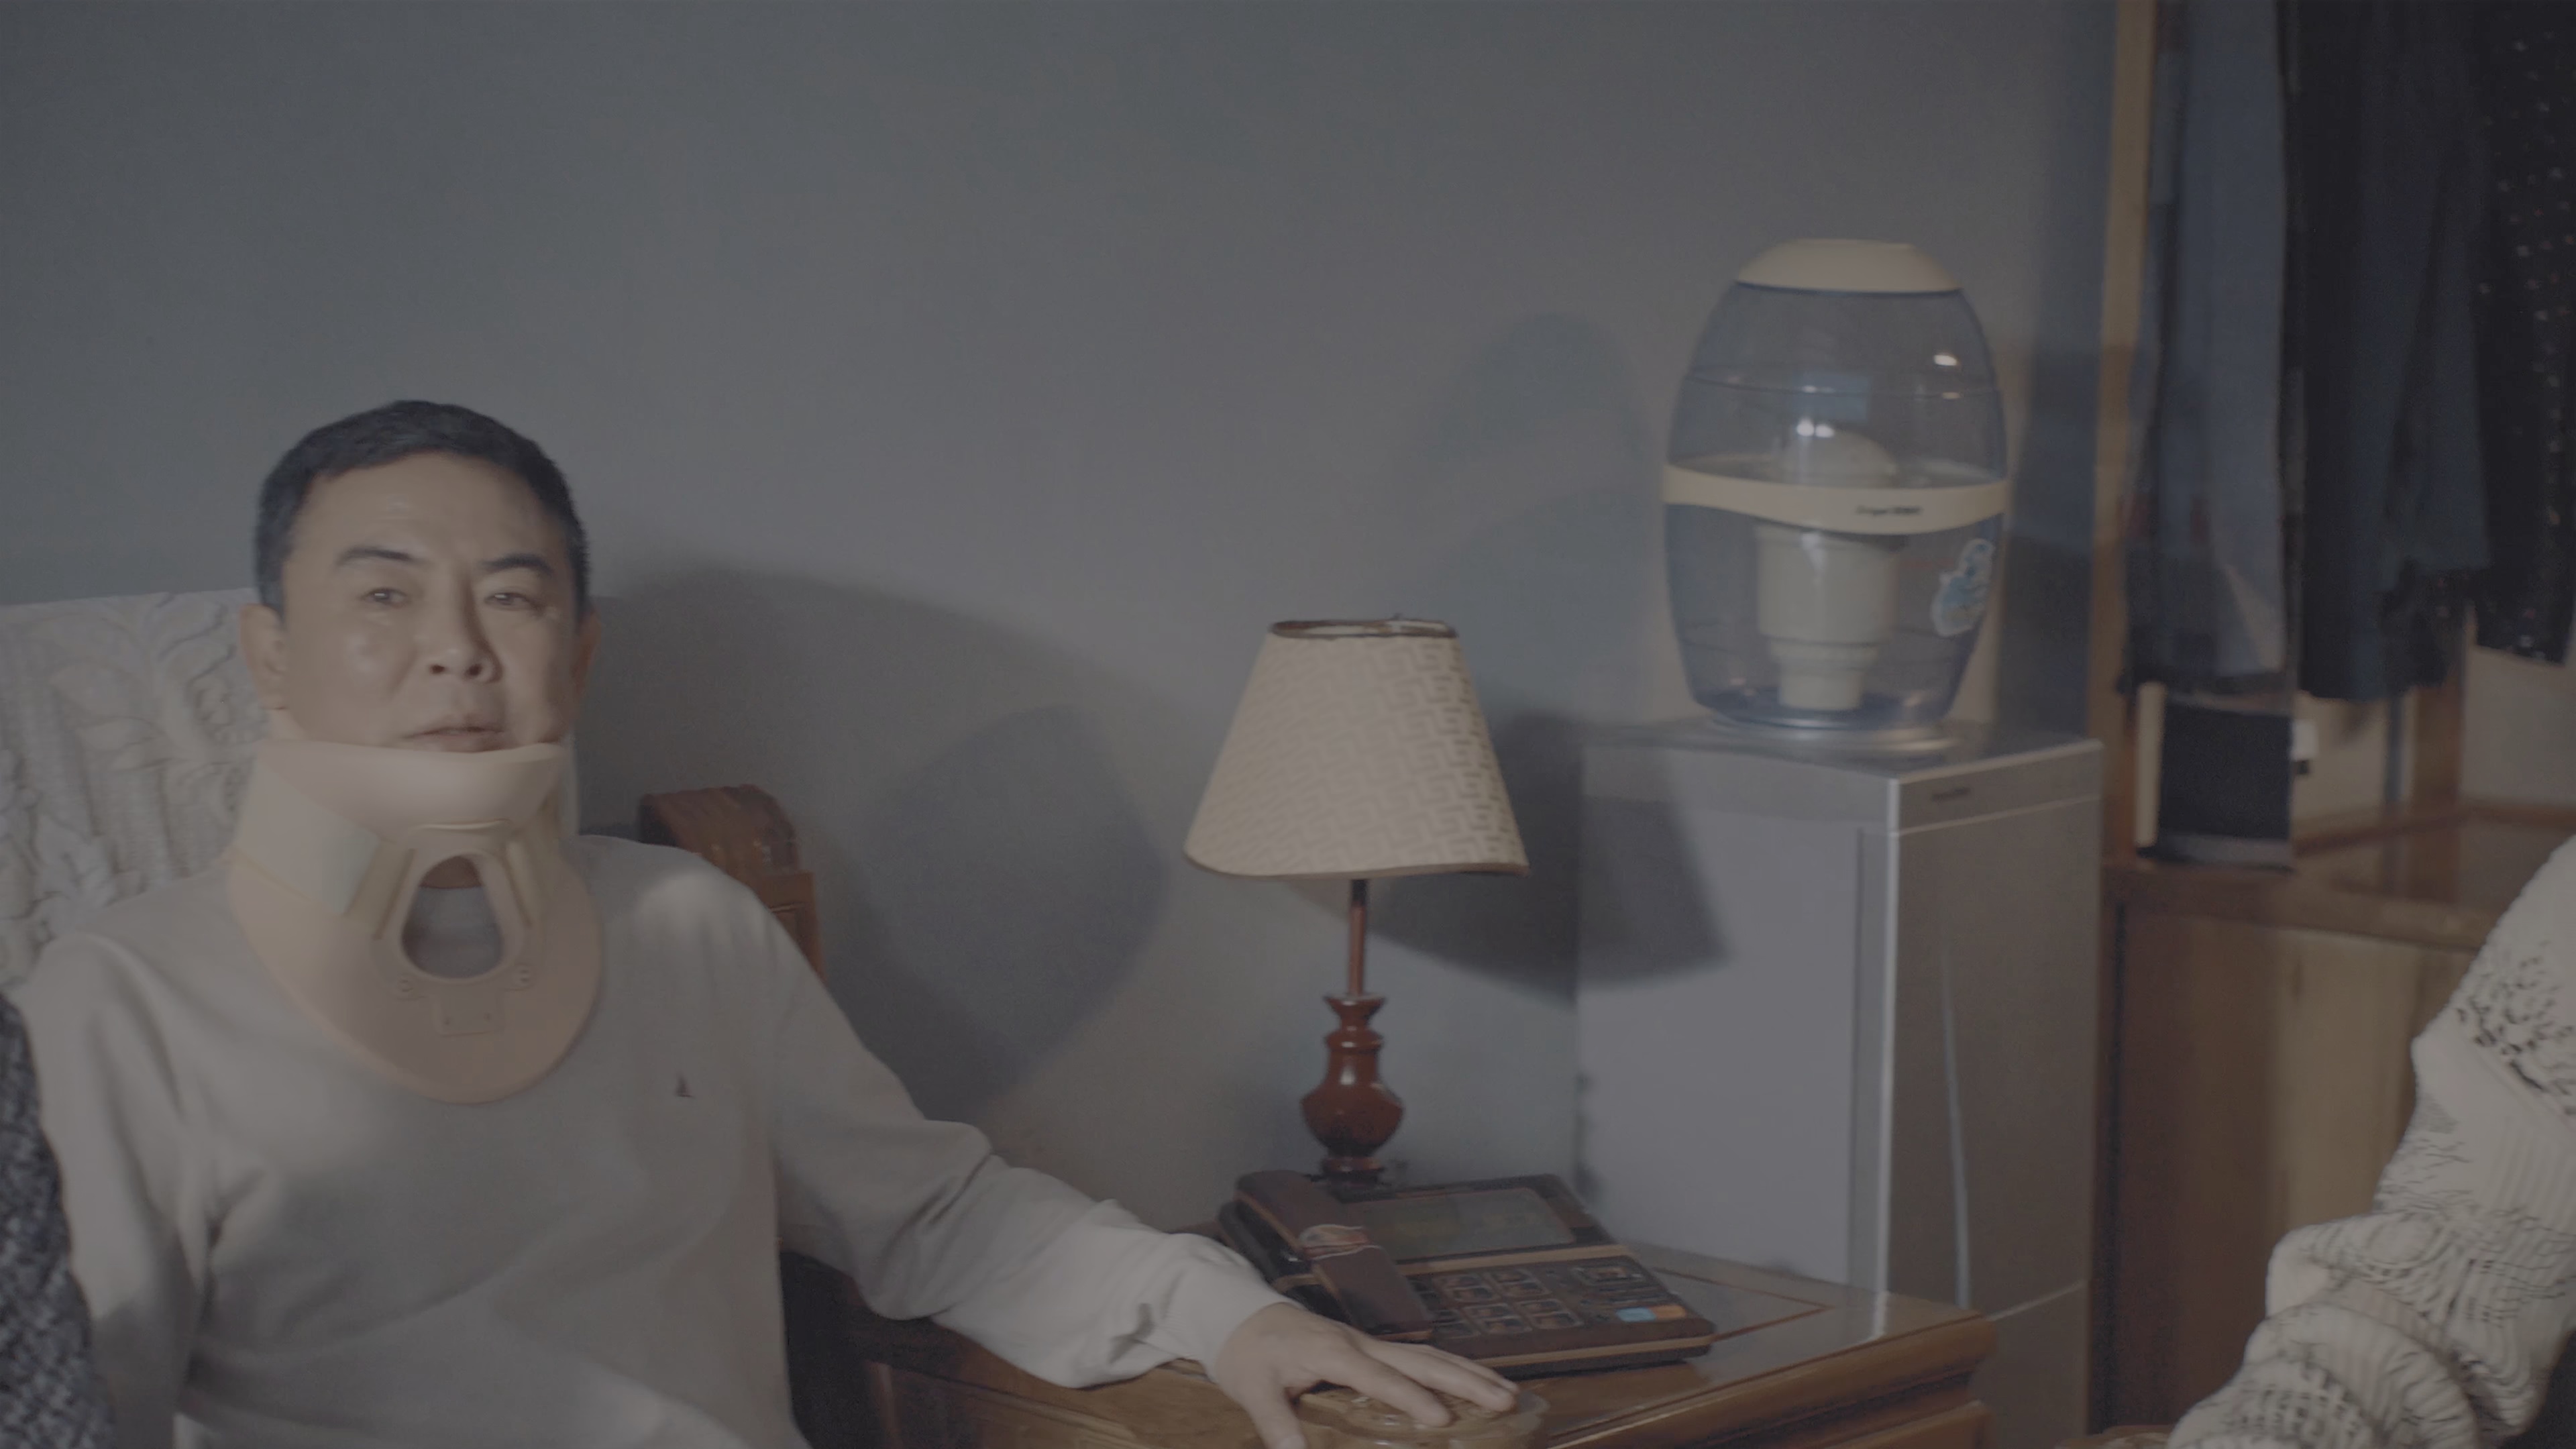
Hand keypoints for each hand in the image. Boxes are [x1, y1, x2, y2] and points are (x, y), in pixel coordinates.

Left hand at [1211, 1303, 1518, 1448]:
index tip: (1442, 1420)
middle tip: (1506, 1400)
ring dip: (1470, 1372)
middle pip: (1422, 1360)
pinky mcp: (1371, 1348)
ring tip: (1509, 1392)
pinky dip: (1452, 1368)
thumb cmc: (1249, 1355)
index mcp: (1333, 1352)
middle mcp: (1360, 1343)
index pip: (1380, 1377)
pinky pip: (1420, 1357)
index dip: (1411, 1398)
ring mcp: (1369, 1343)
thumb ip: (1276, 1423)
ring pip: (1429, 1355)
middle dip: (1466, 1381)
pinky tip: (1475, 1383)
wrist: (1242, 1316)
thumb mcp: (1254, 1390)